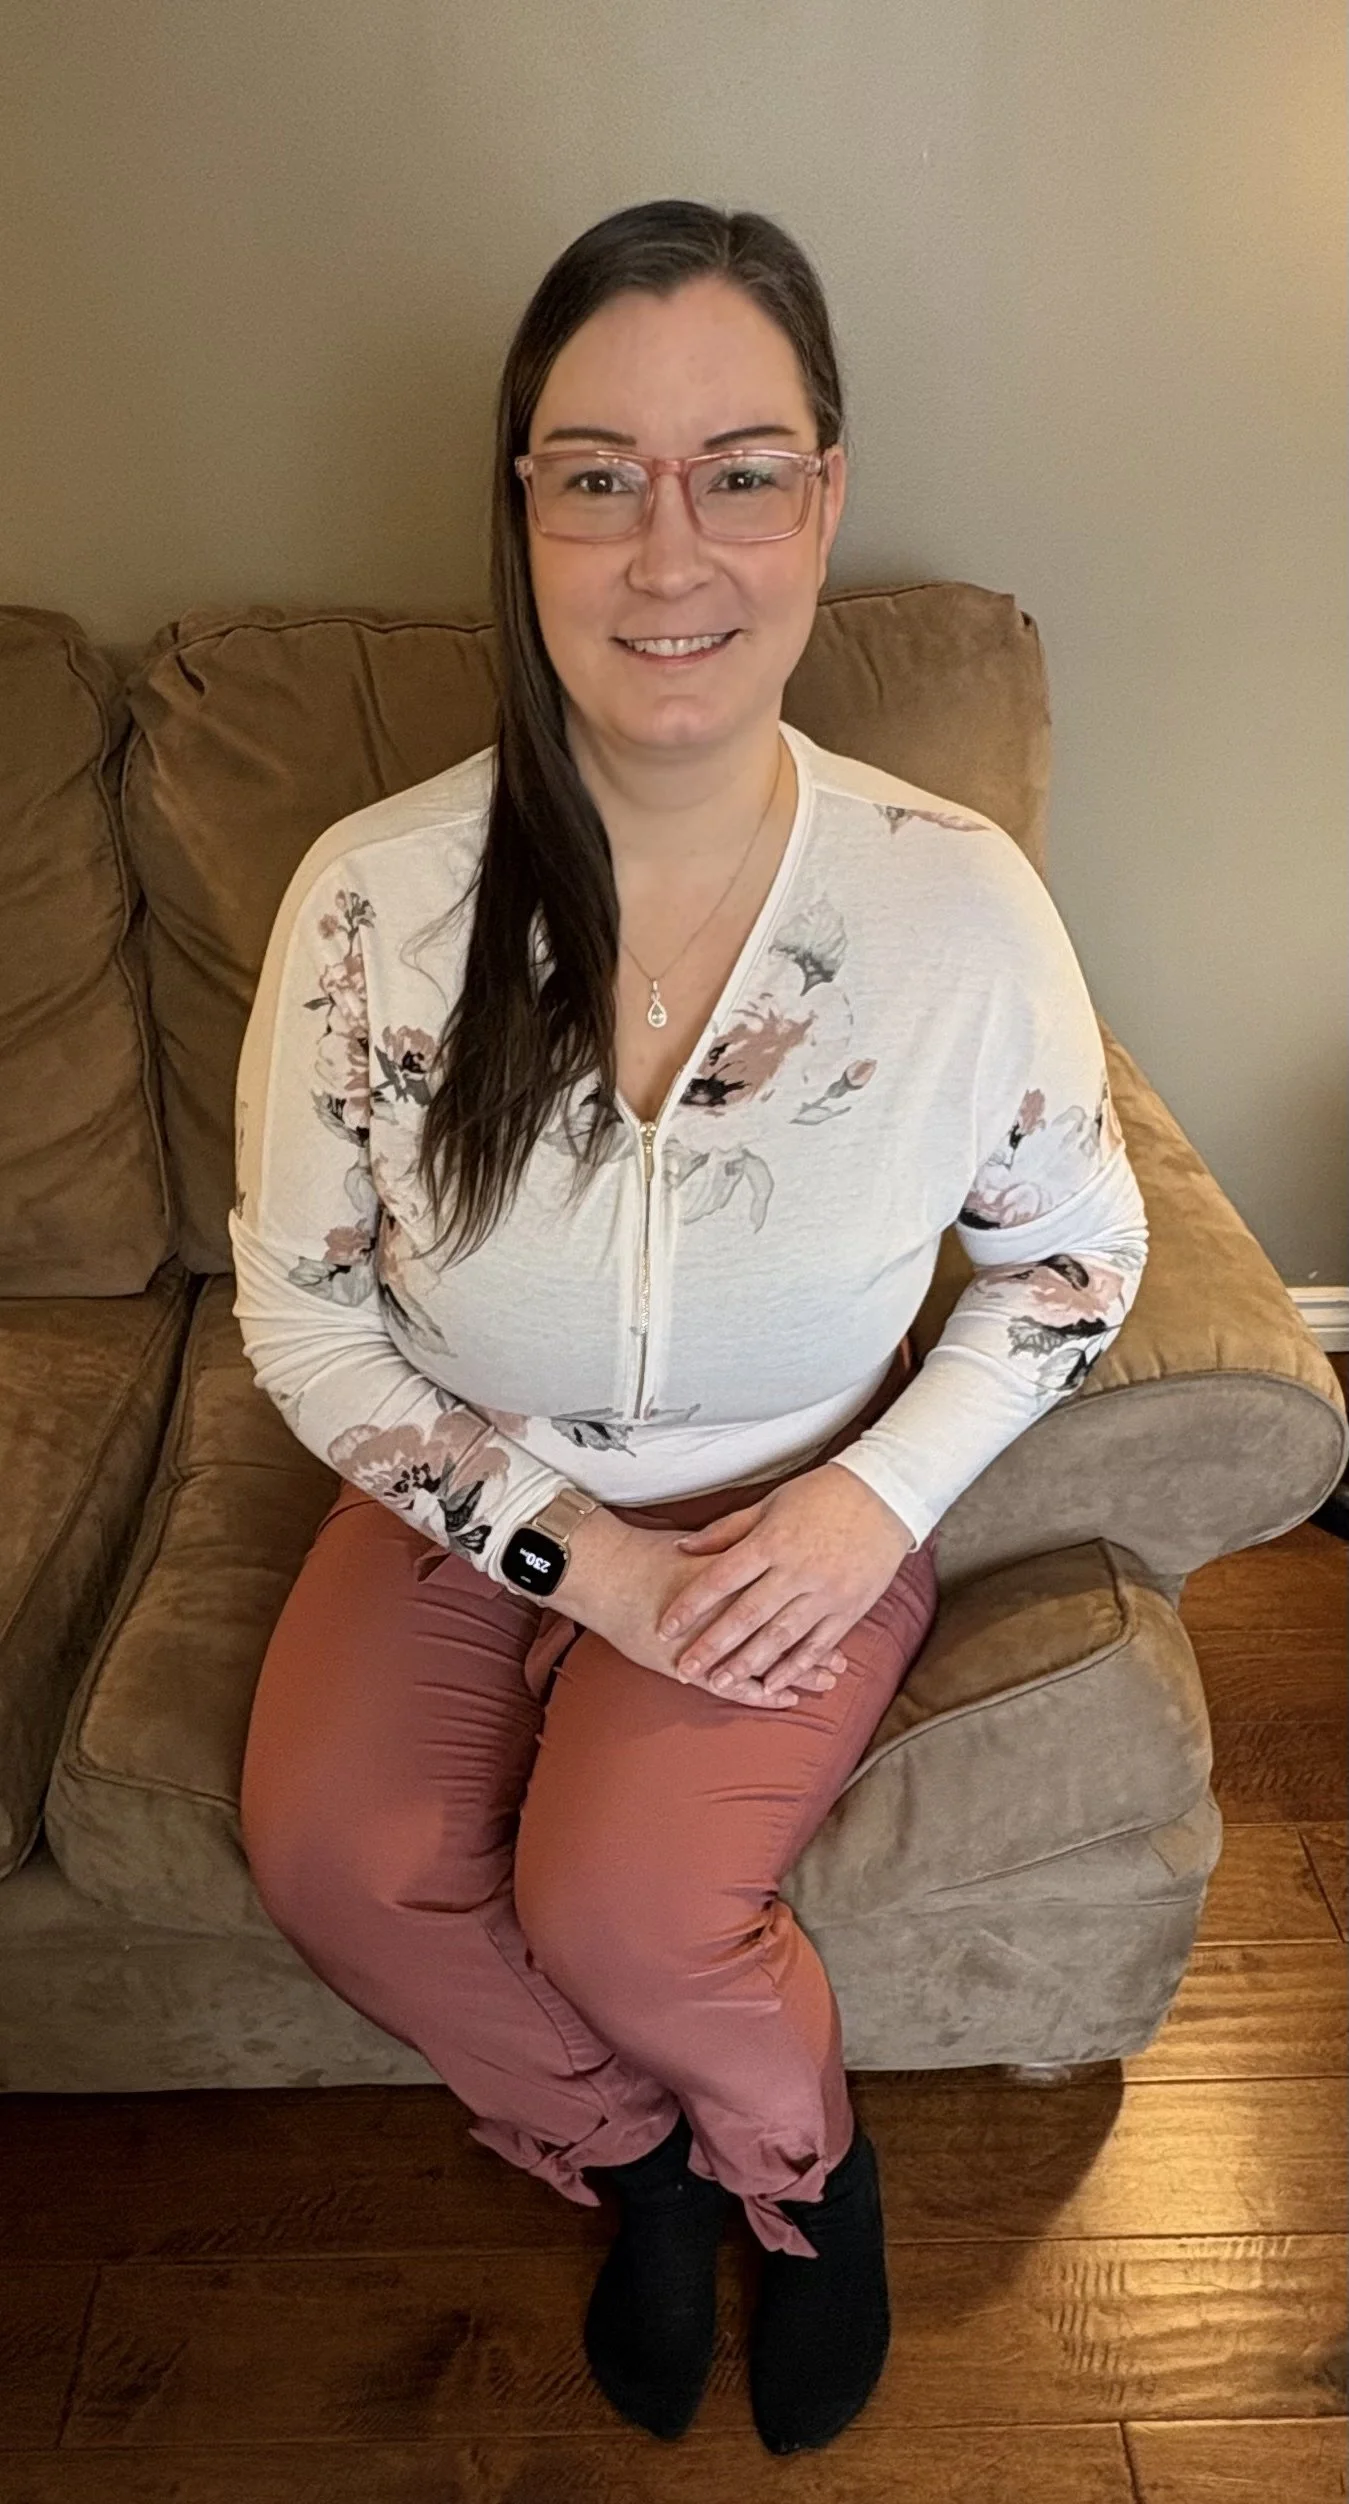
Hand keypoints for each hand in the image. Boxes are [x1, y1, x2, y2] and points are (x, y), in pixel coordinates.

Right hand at [553, 1504, 849, 1710]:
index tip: (844, 1611)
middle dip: (816, 1647)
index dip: (817, 1605)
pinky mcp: (689, 1665)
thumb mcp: (702, 1544)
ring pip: (764, 1663)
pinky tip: (783, 1698)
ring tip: (827, 1681)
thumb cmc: (650, 1555)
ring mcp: (709, 1643)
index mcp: (735, 1576)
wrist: (605, 1572)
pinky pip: (733, 1686)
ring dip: (798, 1672)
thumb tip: (771, 1537)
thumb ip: (735, 1546)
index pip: (785, 1595)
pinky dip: (761, 1692)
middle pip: (783, 1631)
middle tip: (844, 1659)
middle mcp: (727, 1613)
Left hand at [653, 1462, 916, 1698]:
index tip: (665, 1627)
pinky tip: (772, 1684)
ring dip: (747, 1664)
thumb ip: (726, 1530)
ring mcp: (826, 1592)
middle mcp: (797, 1570)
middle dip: (711, 1645)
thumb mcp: (770, 1503)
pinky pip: (818, 1643)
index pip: (721, 1577)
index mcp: (773, 1541)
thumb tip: (682, 1547)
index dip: (691, 1604)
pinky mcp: (850, 1607)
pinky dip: (795, 1667)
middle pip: (745, 1614)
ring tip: (719, 1684)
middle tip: (683, 1669)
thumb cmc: (822, 1494)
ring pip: (780, 1636)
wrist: (886, 1494)